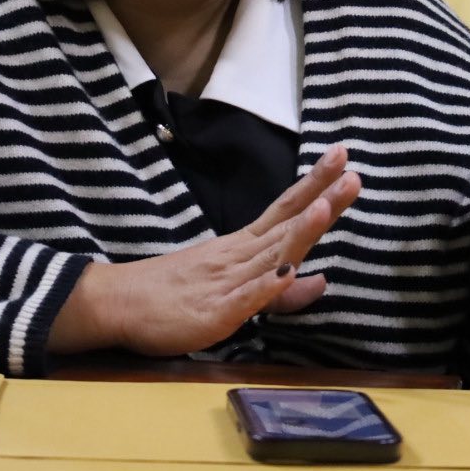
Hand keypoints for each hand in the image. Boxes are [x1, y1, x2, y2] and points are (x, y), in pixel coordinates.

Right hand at [48, 144, 360, 356]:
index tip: (343, 157)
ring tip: (325, 207)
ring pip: (269, 254)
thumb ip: (278, 286)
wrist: (118, 302)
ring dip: (299, 232)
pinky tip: (287, 273)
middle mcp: (238, 256)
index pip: (285, 210)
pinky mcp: (214, 313)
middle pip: (285, 225)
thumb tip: (321, 279)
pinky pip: (244, 299)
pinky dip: (266, 287)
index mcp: (243, 246)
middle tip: (352, 171)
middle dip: (320, 199)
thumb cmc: (175, 294)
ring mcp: (226, 282)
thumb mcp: (235, 290)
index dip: (316, 186)